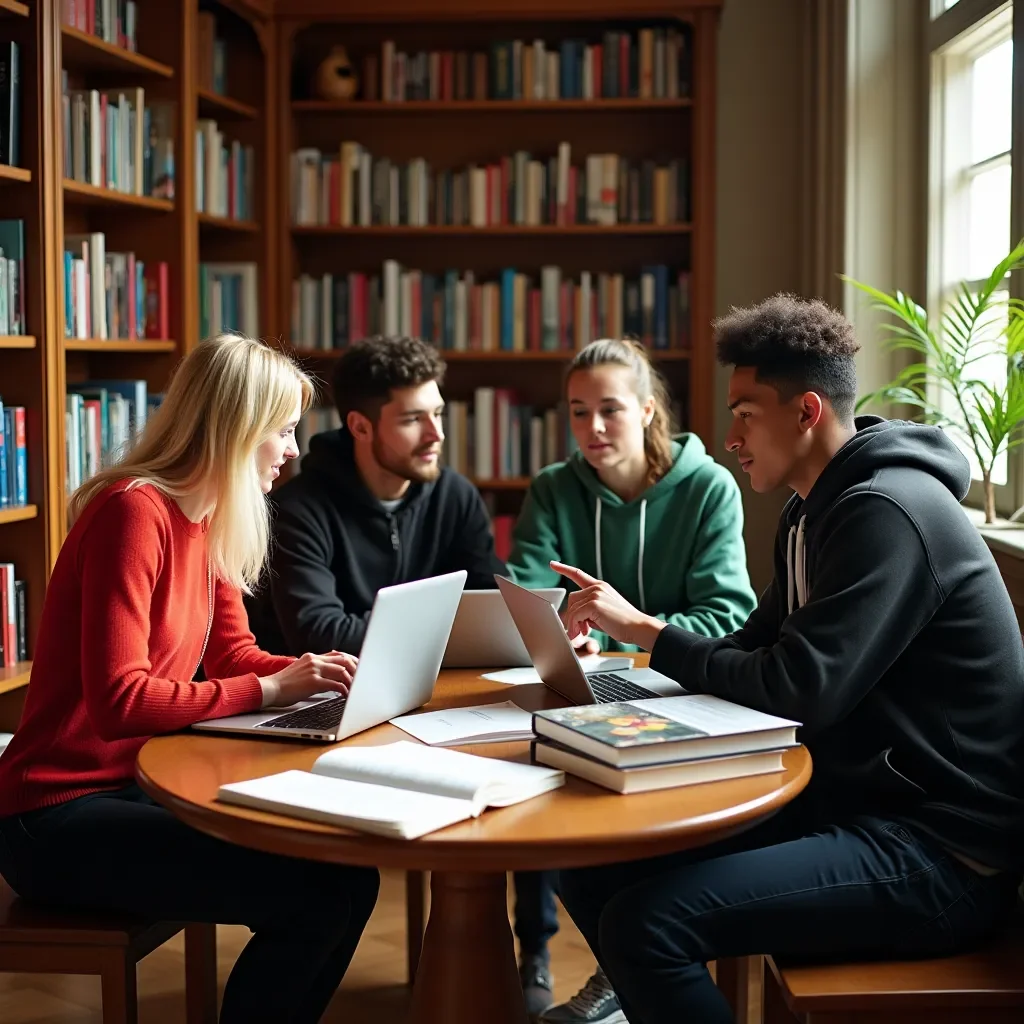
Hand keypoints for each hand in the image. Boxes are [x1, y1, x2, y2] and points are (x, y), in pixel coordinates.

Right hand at [258, 651, 357, 707]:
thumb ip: (315, 668)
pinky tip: (346, 696)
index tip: (360, 667)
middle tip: (363, 678)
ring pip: (342, 671)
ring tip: (356, 689)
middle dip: (357, 669)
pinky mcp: (313, 681)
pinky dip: (344, 690)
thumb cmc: (285, 684)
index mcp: (312, 657)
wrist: (270, 689)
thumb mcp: (301, 670)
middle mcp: (314, 660)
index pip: (338, 654)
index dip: (352, 660)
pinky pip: (335, 684)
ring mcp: (314, 670)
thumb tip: (331, 673)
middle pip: (344, 660)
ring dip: (352, 681)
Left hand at [551, 561, 665, 650]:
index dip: (564, 568)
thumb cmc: (623, 624)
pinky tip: (583, 634)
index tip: (553, 564)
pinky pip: (575, 616)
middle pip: (572, 598)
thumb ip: (588, 611)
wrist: (638, 627)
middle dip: (572, 615)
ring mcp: (596, 594)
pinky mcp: (594, 604)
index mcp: (601, 587)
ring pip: (572, 609)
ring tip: (582, 634)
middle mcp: (597, 587)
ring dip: (574, 624)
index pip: (578, 574)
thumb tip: (573, 621)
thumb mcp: (603, 614)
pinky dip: (576, 626)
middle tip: (579, 631)